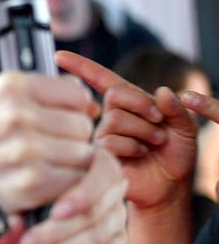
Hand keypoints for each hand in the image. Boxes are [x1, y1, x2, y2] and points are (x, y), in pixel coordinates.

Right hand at [0, 71, 96, 216]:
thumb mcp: (9, 99)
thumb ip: (53, 93)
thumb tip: (95, 106)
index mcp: (12, 86)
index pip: (77, 94)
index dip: (72, 110)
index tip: (54, 121)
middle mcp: (17, 113)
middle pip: (83, 126)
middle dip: (74, 139)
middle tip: (49, 147)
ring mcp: (25, 149)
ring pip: (85, 154)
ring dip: (74, 164)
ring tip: (50, 164)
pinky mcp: (32, 182)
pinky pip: (78, 180)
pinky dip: (69, 185)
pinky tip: (49, 182)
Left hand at [9, 147, 127, 243]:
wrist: (28, 179)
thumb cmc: (17, 175)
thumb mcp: (15, 179)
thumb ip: (16, 200)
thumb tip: (10, 231)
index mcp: (90, 155)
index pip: (101, 173)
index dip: (81, 196)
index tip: (54, 214)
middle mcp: (112, 182)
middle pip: (96, 211)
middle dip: (57, 235)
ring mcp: (118, 210)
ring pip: (100, 236)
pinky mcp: (119, 234)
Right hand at [57, 51, 197, 210]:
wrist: (170, 187)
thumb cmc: (175, 155)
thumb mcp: (185, 128)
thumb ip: (177, 109)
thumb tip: (163, 91)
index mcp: (128, 102)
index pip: (102, 79)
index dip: (81, 66)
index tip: (59, 56)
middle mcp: (112, 115)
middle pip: (115, 94)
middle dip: (143, 106)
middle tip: (159, 123)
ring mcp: (105, 134)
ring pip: (115, 118)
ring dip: (143, 131)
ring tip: (152, 144)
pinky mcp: (101, 154)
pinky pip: (111, 141)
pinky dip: (133, 147)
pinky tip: (140, 155)